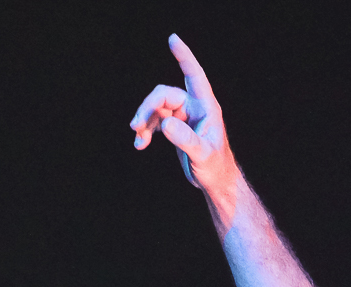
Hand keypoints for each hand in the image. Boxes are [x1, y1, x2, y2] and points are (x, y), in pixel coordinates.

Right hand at [129, 35, 235, 193]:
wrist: (216, 182)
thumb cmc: (215, 168)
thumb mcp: (203, 155)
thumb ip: (186, 140)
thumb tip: (166, 123)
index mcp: (206, 107)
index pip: (194, 75)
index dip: (184, 57)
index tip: (173, 39)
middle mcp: (195, 107)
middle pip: (165, 95)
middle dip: (148, 107)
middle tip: (135, 126)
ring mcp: (184, 116)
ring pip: (157, 107)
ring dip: (144, 120)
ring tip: (138, 138)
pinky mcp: (176, 127)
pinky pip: (156, 121)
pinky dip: (146, 130)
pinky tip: (140, 145)